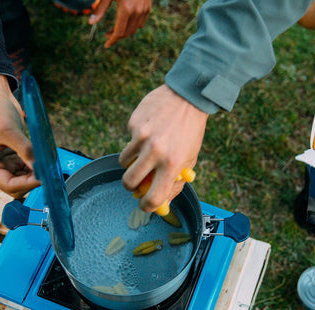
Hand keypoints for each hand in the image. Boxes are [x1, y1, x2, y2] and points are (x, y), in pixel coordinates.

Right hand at [0, 75, 39, 197]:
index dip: (28, 183)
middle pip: (17, 186)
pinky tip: (44, 159)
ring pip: (24, 180)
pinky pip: (28, 170)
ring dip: (37, 174)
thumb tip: (41, 169)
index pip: (8, 185)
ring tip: (48, 163)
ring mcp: (3, 166)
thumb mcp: (9, 131)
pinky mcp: (13, 160)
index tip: (45, 177)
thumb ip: (25, 151)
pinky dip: (37, 167)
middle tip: (50, 170)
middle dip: (33, 180)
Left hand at [88, 0, 151, 47]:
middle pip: (126, 33)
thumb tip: (91, 23)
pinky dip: (132, 26)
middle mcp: (136, 12)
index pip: (119, 33)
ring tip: (114, 28)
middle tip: (106, 34)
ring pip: (134, 29)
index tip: (105, 45)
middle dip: (116, 36)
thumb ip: (100, 10)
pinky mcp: (148, 7)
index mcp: (125, 10)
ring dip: (124, 32)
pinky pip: (140, 23)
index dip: (111, 40)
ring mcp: (144, 10)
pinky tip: (125, 22)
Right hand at [119, 84, 208, 211]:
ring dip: (131, 163)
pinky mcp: (133, 124)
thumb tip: (162, 203)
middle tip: (136, 182)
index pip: (154, 197)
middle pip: (129, 183)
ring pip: (124, 163)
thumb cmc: (190, 132)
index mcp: (172, 164)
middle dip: (131, 186)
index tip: (145, 204)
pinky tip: (150, 130)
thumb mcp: (190, 158)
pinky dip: (136, 141)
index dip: (147, 206)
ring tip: (144, 153)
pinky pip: (128, 141)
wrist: (187, 97)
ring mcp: (142, 137)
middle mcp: (155, 151)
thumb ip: (176, 182)